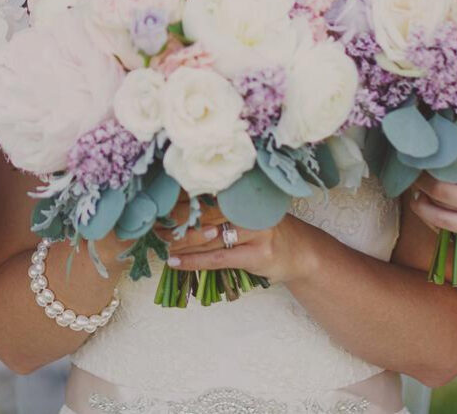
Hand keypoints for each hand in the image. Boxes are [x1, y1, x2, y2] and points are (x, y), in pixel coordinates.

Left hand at [160, 201, 317, 283]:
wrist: (302, 253)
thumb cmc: (267, 232)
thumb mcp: (246, 215)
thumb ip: (220, 210)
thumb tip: (178, 210)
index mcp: (243, 195)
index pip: (205, 194)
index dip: (179, 200)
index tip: (156, 204)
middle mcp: (249, 209)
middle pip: (203, 214)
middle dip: (176, 222)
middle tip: (154, 226)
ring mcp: (255, 231)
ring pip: (207, 237)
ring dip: (180, 243)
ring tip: (161, 245)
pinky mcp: (257, 255)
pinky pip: (217, 258)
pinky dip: (193, 261)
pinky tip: (175, 262)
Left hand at [410, 122, 456, 266]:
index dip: (450, 129)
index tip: (434, 124)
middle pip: (448, 163)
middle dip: (427, 157)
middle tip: (413, 152)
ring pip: (439, 190)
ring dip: (421, 183)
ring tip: (414, 176)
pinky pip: (442, 219)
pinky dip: (424, 210)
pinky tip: (418, 202)